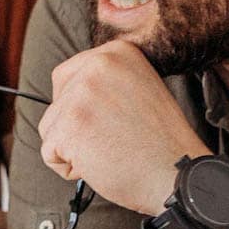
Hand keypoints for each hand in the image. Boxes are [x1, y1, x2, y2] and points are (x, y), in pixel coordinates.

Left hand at [37, 39, 210, 213]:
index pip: (68, 76)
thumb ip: (107, 81)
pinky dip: (70, 168)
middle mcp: (97, 65)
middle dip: (75, 127)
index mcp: (117, 52)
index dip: (81, 107)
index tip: (109, 120)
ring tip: (110, 151)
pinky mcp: (68, 127)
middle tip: (112, 138)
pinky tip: (102, 165)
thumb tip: (70, 88)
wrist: (178, 176)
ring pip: (51, 127)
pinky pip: (49, 153)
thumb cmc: (161, 143)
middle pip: (57, 102)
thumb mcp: (140, 89)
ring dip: (73, 147)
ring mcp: (81, 95)